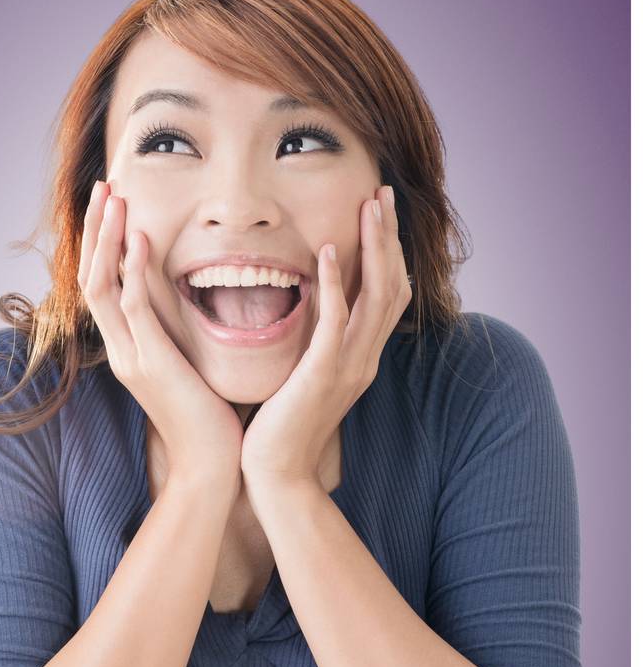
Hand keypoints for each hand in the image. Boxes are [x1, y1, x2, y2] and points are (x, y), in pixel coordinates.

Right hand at [79, 179, 243, 491]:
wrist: (213, 469)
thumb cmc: (209, 419)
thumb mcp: (184, 366)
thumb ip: (174, 333)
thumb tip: (185, 300)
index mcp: (125, 347)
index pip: (100, 283)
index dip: (101, 242)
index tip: (110, 205)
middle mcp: (118, 347)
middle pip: (90, 276)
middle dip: (94, 229)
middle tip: (102, 187)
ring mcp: (130, 355)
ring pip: (102, 285)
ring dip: (106, 238)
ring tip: (112, 199)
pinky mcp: (151, 363)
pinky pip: (134, 308)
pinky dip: (133, 270)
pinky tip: (138, 240)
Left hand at [240, 184, 411, 492]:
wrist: (275, 473)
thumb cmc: (280, 419)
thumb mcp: (304, 367)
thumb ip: (314, 335)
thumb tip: (307, 296)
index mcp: (360, 354)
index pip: (387, 291)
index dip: (388, 249)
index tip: (379, 207)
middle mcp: (363, 357)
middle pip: (391, 286)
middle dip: (388, 237)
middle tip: (383, 193)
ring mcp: (347, 367)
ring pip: (374, 298)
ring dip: (372, 248)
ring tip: (368, 207)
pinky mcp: (321, 376)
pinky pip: (335, 324)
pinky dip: (334, 286)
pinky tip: (325, 252)